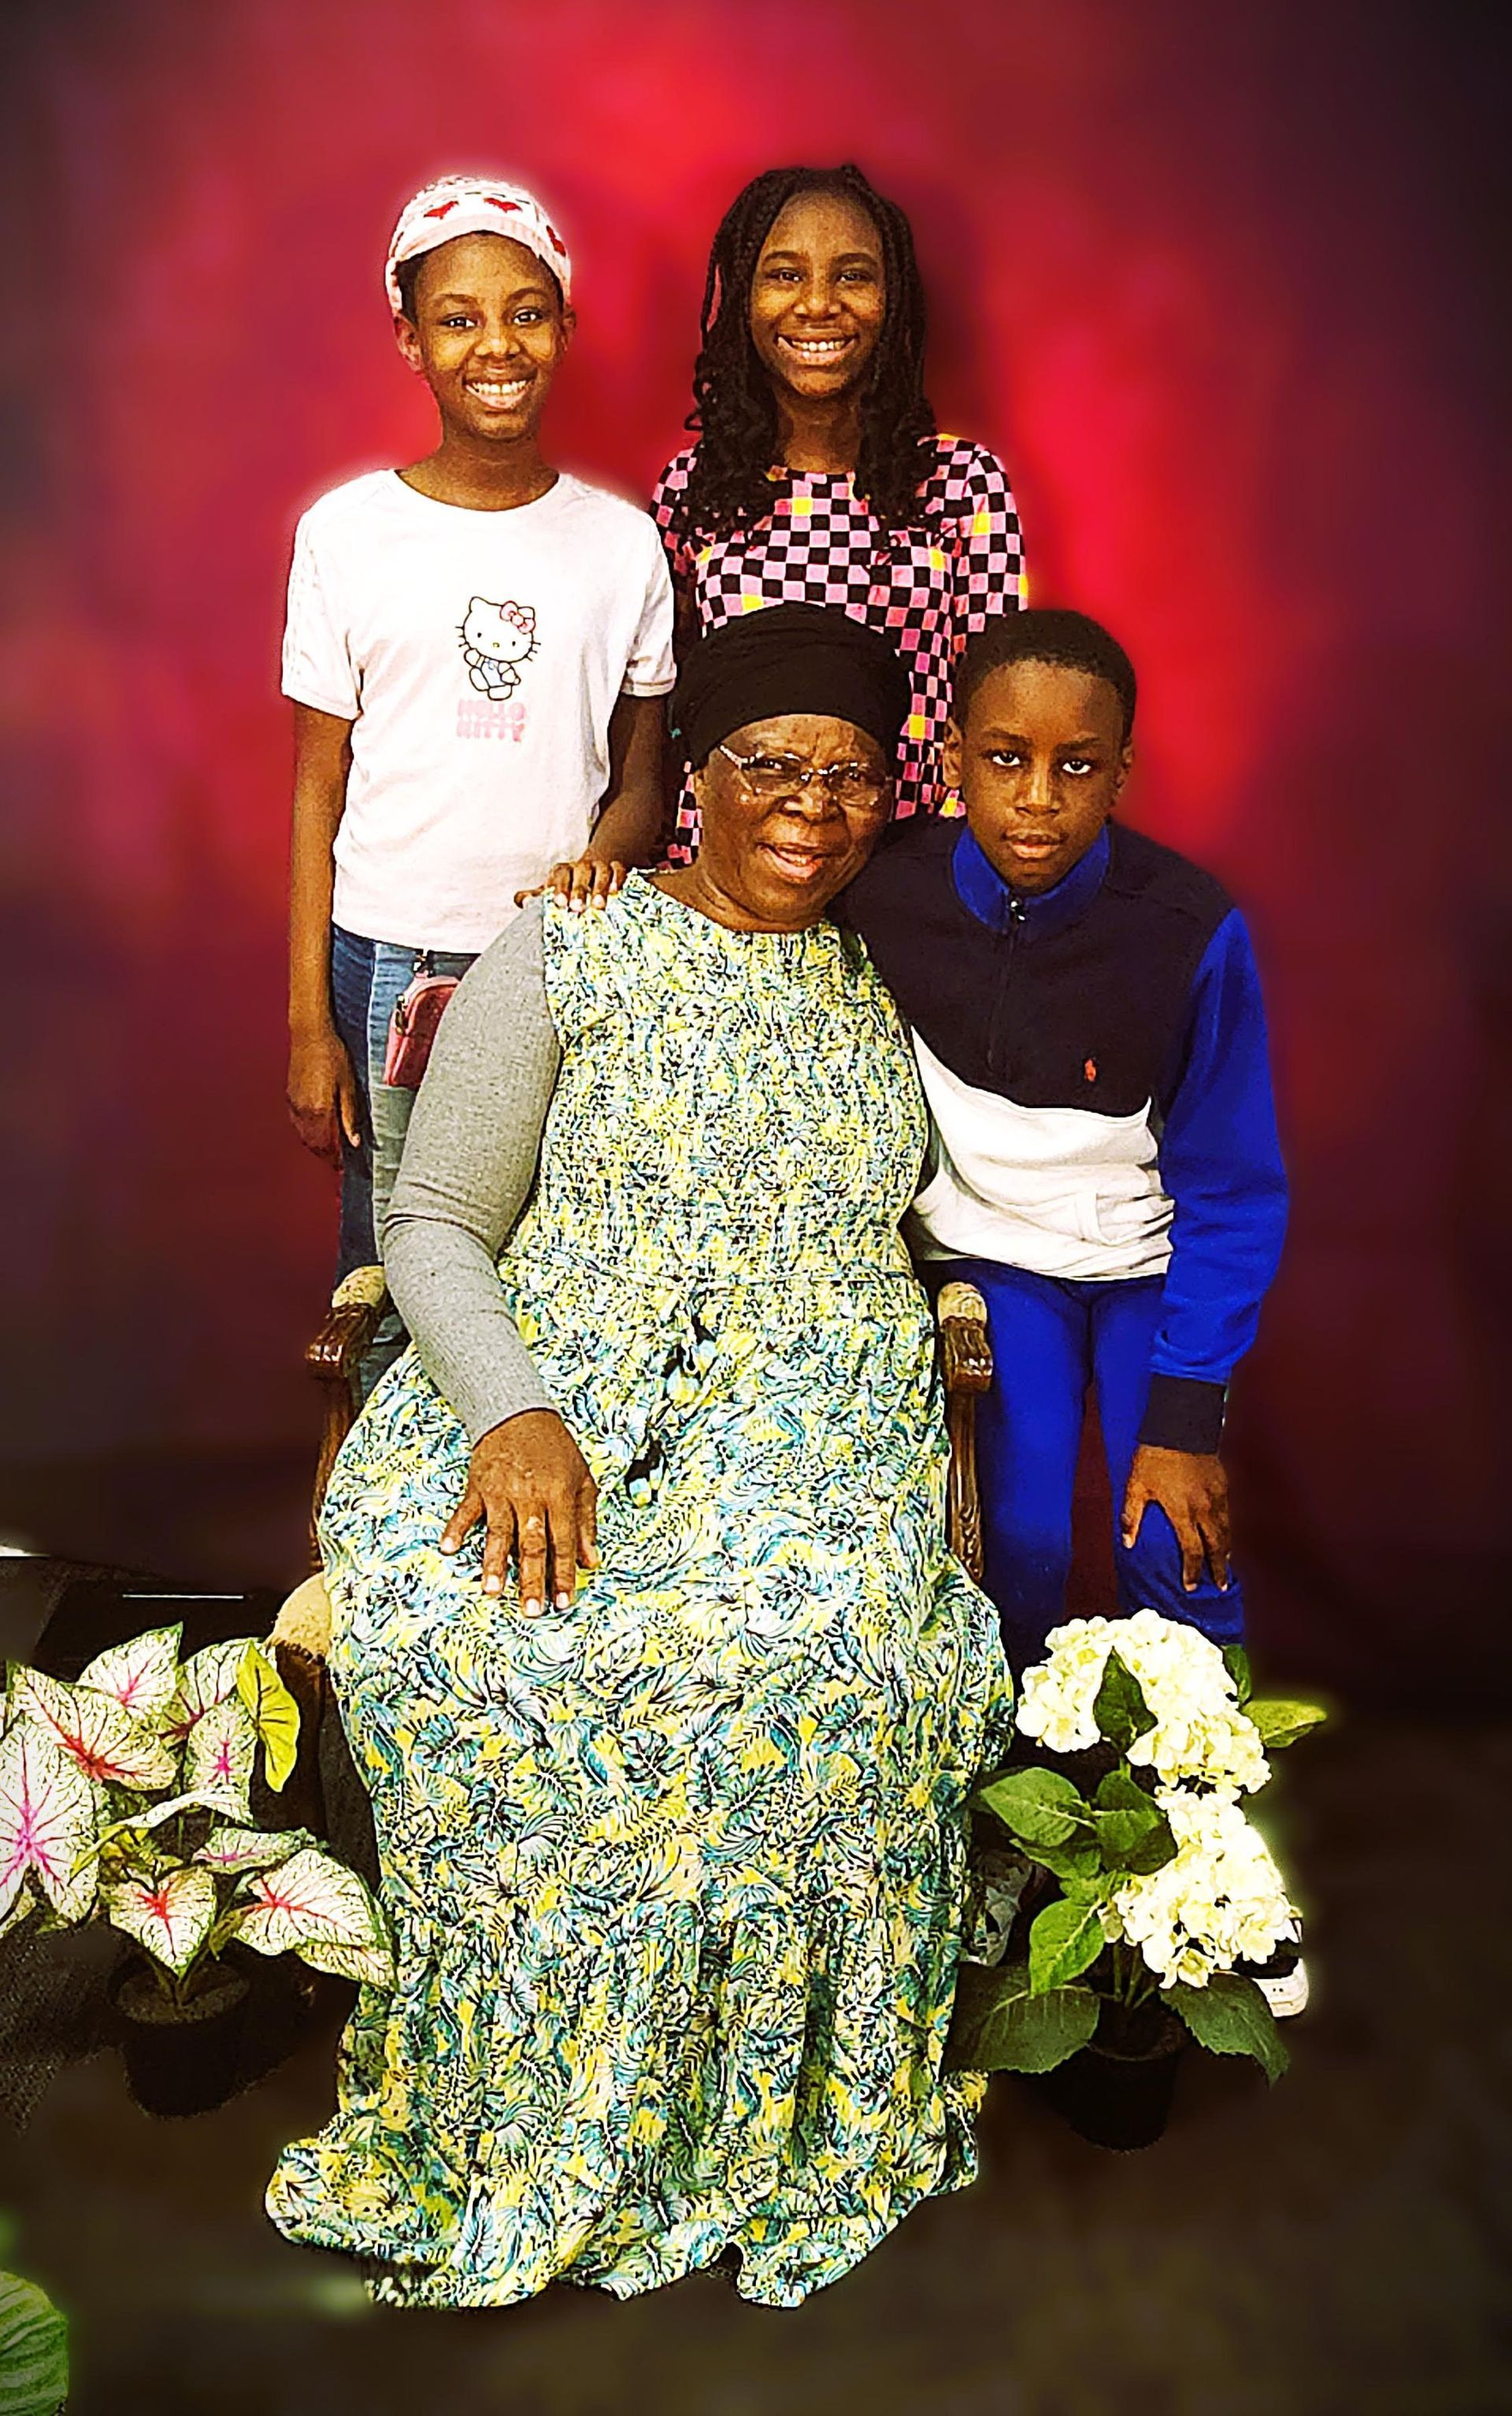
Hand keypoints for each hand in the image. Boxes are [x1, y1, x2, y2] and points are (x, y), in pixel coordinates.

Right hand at [287, 1027, 361, 1165]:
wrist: (309, 1035)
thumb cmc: (332, 1055)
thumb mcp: (349, 1086)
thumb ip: (349, 1116)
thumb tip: (354, 1141)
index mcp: (320, 1110)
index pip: (327, 1145)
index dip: (336, 1159)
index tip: (344, 1166)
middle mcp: (303, 1111)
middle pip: (314, 1145)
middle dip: (326, 1156)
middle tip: (338, 1162)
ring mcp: (294, 1105)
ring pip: (304, 1136)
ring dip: (316, 1147)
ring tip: (329, 1150)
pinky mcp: (290, 1097)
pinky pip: (297, 1124)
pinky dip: (307, 1133)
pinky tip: (316, 1131)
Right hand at [440, 1410, 598, 1610]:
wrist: (518, 1413)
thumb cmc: (554, 1449)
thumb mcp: (582, 1480)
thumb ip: (586, 1522)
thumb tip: (591, 1560)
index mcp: (559, 1496)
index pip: (563, 1542)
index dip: (564, 1574)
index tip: (563, 1601)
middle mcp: (530, 1496)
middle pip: (531, 1544)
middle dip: (532, 1579)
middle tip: (531, 1609)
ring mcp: (501, 1492)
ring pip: (498, 1532)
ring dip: (494, 1563)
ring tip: (492, 1590)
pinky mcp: (478, 1487)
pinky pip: (466, 1512)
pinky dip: (456, 1529)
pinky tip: (449, 1548)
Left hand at [514, 855, 628, 912]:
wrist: (594, 873)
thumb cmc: (570, 888)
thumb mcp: (553, 892)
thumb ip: (537, 897)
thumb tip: (521, 901)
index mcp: (564, 871)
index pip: (560, 874)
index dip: (559, 886)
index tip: (559, 902)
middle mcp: (581, 866)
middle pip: (580, 872)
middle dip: (579, 889)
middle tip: (577, 907)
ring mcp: (599, 866)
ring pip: (601, 872)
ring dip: (600, 888)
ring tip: (599, 905)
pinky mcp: (616, 869)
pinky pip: (618, 869)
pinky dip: (617, 879)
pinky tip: (616, 891)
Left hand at [1121, 1444, 1231, 1591]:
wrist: (1179, 1426)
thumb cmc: (1154, 1455)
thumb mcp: (1135, 1485)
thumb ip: (1132, 1515)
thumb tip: (1127, 1543)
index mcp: (1182, 1511)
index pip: (1191, 1550)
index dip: (1191, 1571)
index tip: (1191, 1586)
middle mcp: (1203, 1508)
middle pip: (1216, 1546)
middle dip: (1218, 1568)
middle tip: (1219, 1584)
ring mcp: (1217, 1496)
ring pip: (1227, 1531)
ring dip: (1227, 1551)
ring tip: (1225, 1566)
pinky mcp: (1223, 1484)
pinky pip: (1229, 1514)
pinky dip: (1229, 1529)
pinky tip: (1227, 1535)